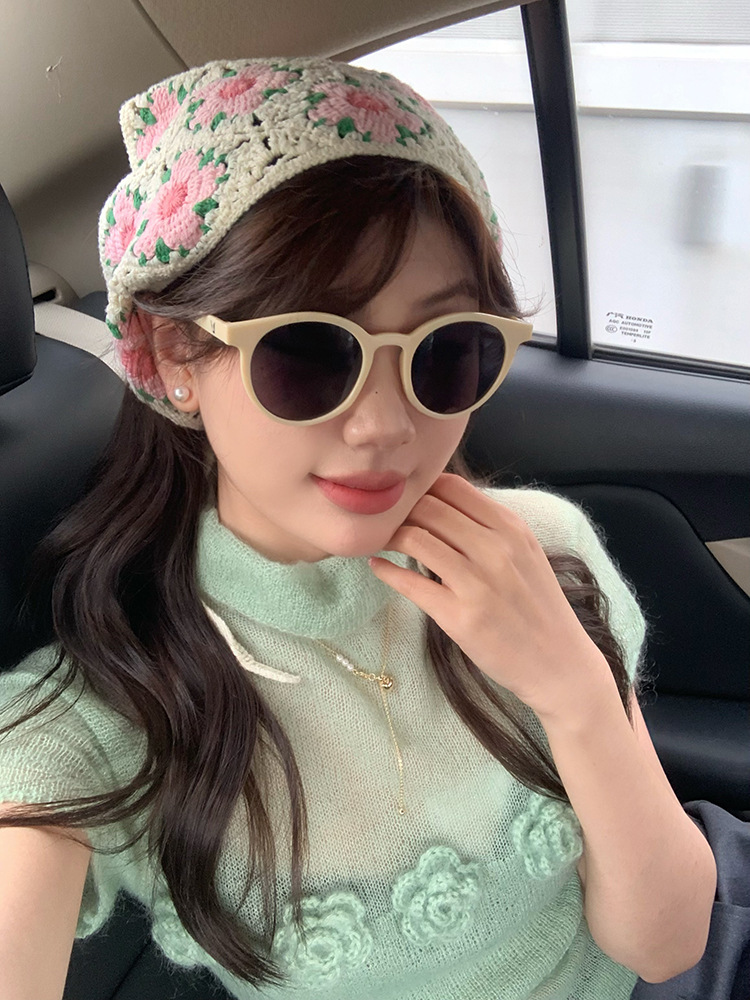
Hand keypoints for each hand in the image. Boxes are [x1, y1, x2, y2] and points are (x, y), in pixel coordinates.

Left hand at [369, 474, 611, 718]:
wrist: (558, 662)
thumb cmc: (536, 606)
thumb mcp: (525, 553)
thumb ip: (489, 527)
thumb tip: (440, 502)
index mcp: (511, 528)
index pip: (452, 486)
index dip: (422, 488)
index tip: (408, 501)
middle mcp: (495, 549)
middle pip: (428, 508)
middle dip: (400, 511)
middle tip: (385, 522)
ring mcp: (477, 583)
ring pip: (415, 539)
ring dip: (389, 537)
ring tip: (381, 542)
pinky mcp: (459, 617)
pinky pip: (409, 583)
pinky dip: (386, 571)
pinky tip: (378, 567)